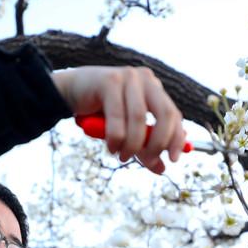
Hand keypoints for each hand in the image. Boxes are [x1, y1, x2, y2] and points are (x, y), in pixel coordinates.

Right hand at [52, 66, 184, 174]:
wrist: (71, 92)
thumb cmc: (101, 111)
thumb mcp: (127, 130)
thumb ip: (144, 147)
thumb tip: (161, 169)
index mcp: (154, 89)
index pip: (174, 114)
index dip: (177, 138)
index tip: (173, 159)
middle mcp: (145, 80)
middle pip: (164, 114)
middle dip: (158, 143)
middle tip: (148, 161)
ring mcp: (128, 78)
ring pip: (139, 118)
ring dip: (133, 144)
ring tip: (122, 156)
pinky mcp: (109, 81)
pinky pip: (118, 116)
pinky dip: (116, 137)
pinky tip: (111, 147)